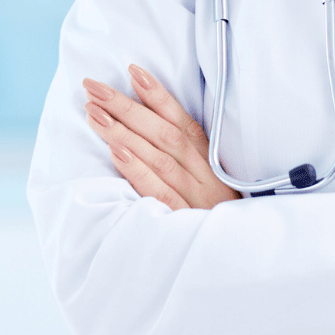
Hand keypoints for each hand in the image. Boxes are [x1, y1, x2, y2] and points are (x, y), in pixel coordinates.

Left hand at [82, 67, 241, 209]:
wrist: (240, 263)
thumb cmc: (214, 219)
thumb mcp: (210, 187)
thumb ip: (186, 160)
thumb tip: (147, 126)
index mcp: (211, 164)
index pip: (183, 122)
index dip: (159, 96)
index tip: (133, 71)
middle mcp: (205, 176)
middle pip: (164, 135)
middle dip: (127, 107)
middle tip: (95, 88)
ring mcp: (195, 199)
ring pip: (158, 157)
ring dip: (123, 131)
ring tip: (93, 112)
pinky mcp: (182, 221)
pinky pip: (158, 191)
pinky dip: (137, 169)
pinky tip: (115, 150)